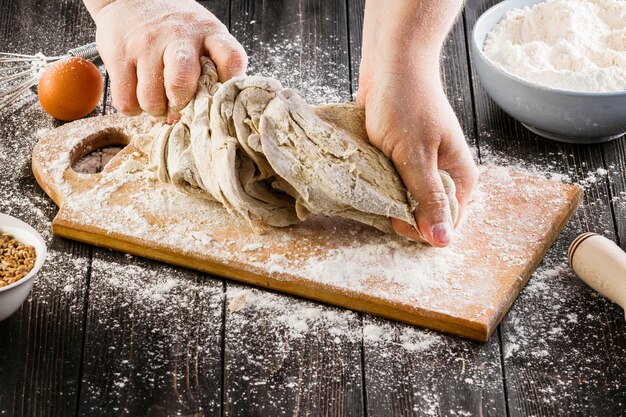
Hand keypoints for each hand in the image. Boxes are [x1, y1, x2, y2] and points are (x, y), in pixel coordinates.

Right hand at [90, 0, 246, 121]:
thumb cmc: (174, 28)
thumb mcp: (203, 35)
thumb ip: (214, 66)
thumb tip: (209, 111)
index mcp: (208, 32)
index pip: (231, 58)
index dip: (229, 83)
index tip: (218, 96)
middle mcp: (178, 35)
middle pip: (183, 83)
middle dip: (181, 103)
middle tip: (178, 103)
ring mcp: (146, 44)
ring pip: (151, 100)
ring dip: (156, 109)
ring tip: (158, 99)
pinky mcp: (118, 55)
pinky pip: (126, 100)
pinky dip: (133, 108)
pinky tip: (138, 96)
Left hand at [357, 61, 478, 246]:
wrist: (392, 64)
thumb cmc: (407, 104)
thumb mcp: (416, 157)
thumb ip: (428, 199)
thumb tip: (442, 242)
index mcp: (460, 179)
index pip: (444, 225)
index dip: (418, 228)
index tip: (393, 217)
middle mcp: (444, 176)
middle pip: (422, 215)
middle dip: (400, 212)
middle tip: (379, 192)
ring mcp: (422, 168)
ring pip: (404, 200)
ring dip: (386, 198)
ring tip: (373, 180)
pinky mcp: (401, 160)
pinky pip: (391, 184)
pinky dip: (379, 184)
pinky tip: (368, 176)